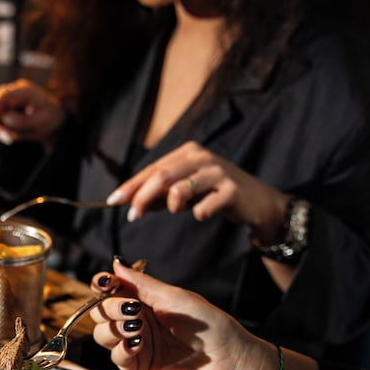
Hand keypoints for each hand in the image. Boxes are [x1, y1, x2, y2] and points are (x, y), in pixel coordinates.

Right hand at [0, 79, 66, 146]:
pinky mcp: (10, 103)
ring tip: (5, 129)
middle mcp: (17, 89)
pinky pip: (0, 111)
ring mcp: (13, 95)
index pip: (4, 94)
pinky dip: (0, 120)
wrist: (57, 118)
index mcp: (26, 91)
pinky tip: (5, 128)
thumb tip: (2, 118)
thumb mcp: (39, 123)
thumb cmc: (50, 119)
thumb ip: (20, 122)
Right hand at [87, 259, 269, 369]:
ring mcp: (137, 346)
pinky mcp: (138, 369)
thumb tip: (116, 262)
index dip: (102, 285)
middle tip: (130, 309)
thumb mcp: (174, 297)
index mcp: (146, 302)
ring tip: (137, 327)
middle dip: (109, 307)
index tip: (104, 283)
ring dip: (114, 328)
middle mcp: (138, 322)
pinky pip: (116, 358)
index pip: (111, 291)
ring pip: (103, 335)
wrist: (228, 362)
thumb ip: (141, 283)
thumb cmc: (210, 326)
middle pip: (101, 312)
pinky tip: (138, 344)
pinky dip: (122, 349)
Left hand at [107, 141, 291, 244]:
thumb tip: (130, 203)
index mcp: (188, 152)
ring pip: (178, 190)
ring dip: (172, 206)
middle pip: (161, 177)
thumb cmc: (215, 195)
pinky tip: (204, 213)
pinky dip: (198, 214)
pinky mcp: (231, 191)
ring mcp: (218, 172)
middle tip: (132, 216)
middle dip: (141, 198)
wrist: (257, 203)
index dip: (131, 186)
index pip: (152, 169)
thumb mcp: (185, 191)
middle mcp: (202, 157)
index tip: (113, 201)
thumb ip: (159, 195)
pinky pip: (202, 208)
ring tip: (181, 210)